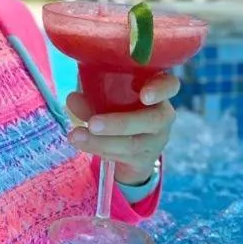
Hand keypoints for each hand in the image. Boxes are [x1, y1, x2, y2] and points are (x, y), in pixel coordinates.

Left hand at [65, 73, 179, 184]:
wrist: (126, 144)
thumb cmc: (116, 106)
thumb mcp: (105, 97)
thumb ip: (92, 95)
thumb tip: (73, 98)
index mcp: (155, 90)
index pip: (169, 85)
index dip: (160, 89)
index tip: (144, 95)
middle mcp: (162, 114)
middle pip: (152, 120)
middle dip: (120, 123)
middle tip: (92, 124)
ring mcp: (156, 139)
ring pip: (133, 143)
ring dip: (101, 141)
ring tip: (75, 136)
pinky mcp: (145, 158)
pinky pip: (124, 156)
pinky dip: (99, 149)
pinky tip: (82, 143)